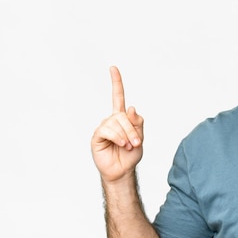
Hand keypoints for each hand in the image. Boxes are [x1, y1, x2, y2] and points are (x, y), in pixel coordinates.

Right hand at [91, 66, 143, 182]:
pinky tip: (120, 144)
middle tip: (136, 143)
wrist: (122, 170)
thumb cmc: (130, 155)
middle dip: (133, 130)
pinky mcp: (97, 136)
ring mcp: (104, 127)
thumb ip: (137, 122)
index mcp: (122, 118)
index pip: (118, 97)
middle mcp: (111, 120)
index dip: (116, 82)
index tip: (113, 68)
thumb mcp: (140, 137)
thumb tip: (131, 108)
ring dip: (126, 135)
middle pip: (123, 115)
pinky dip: (118, 137)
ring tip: (128, 146)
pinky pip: (108, 130)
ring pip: (117, 123)